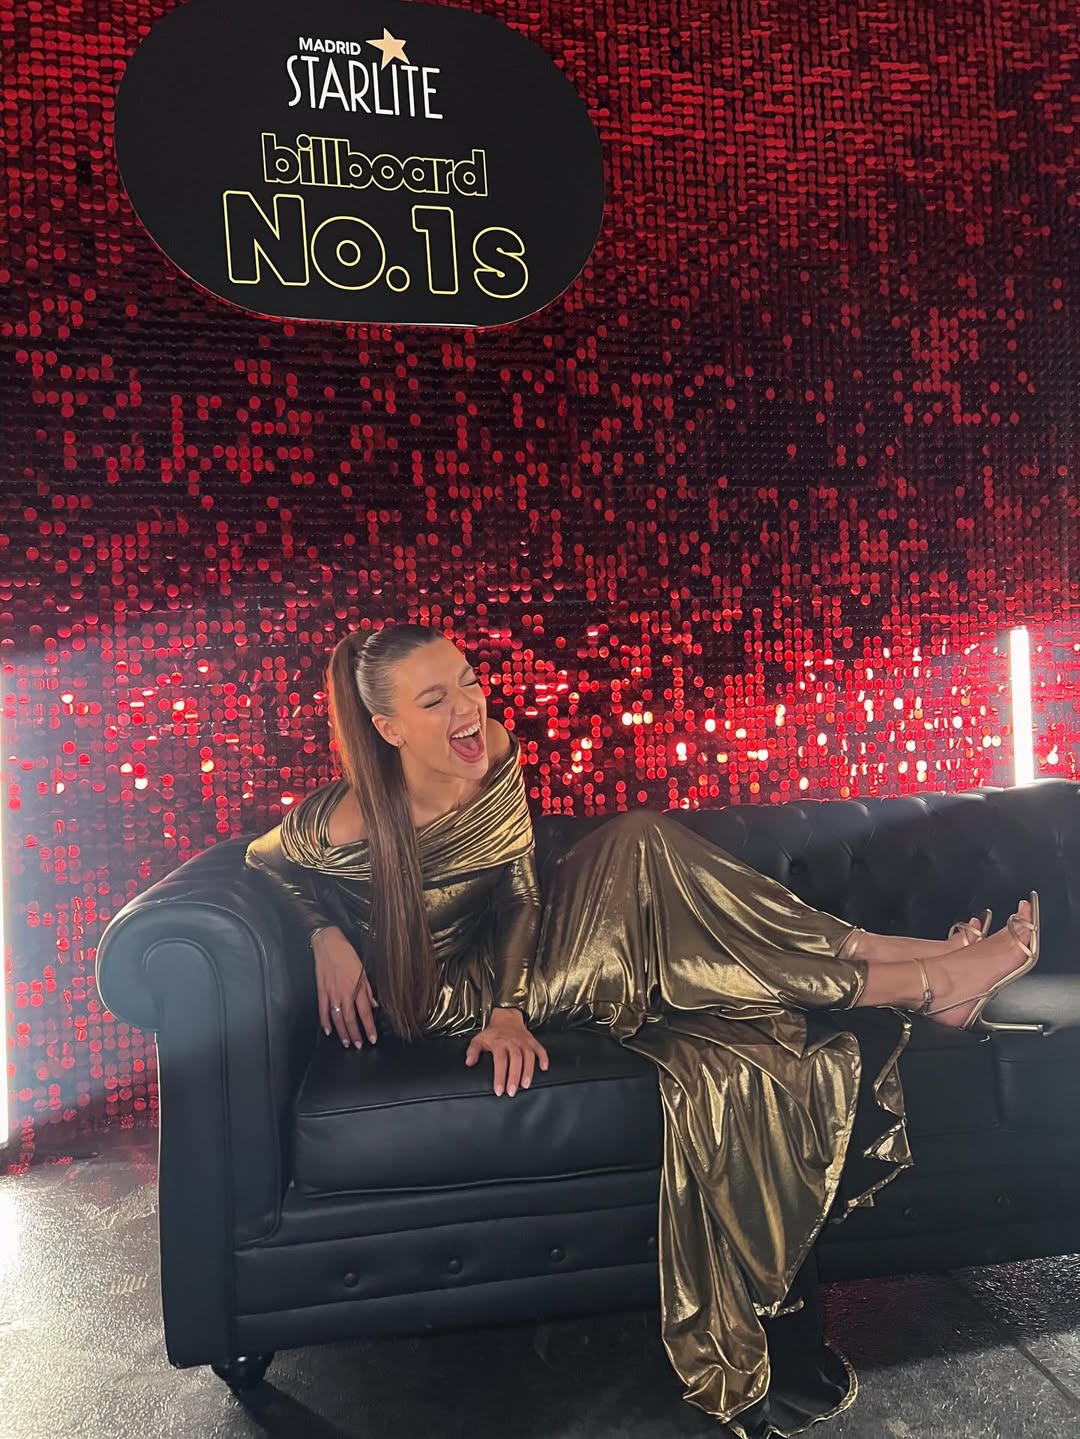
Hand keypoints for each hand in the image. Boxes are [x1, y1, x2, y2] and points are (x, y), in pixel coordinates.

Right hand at [312, 927, 378, 1047]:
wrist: (328, 944)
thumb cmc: (347, 954)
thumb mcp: (363, 970)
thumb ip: (368, 989)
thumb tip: (374, 1004)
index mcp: (357, 987)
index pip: (365, 1012)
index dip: (369, 1027)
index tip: (373, 1038)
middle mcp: (344, 993)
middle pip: (350, 1019)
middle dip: (356, 1034)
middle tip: (360, 1045)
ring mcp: (331, 993)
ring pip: (337, 1018)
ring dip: (342, 1032)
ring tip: (346, 1043)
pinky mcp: (321, 991)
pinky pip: (323, 1010)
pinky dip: (325, 1022)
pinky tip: (329, 1031)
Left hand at [465, 1007, 548, 1096]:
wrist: (506, 1017)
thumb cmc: (492, 1033)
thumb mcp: (479, 1039)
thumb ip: (473, 1051)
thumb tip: (468, 1063)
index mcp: (499, 1042)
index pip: (500, 1061)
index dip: (499, 1076)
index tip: (499, 1090)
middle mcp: (513, 1042)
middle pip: (516, 1060)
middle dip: (514, 1077)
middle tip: (512, 1092)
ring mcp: (524, 1041)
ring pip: (529, 1056)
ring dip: (528, 1071)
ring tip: (525, 1085)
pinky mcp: (532, 1041)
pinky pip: (540, 1048)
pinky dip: (543, 1057)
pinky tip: (544, 1068)